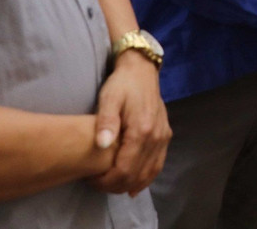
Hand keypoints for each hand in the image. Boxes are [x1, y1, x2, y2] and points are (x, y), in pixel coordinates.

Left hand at [88, 52, 170, 194]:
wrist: (142, 70)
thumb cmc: (122, 85)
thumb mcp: (109, 98)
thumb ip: (106, 122)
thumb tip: (101, 145)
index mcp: (141, 130)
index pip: (124, 169)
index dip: (107, 181)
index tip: (91, 180)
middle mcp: (156, 137)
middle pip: (136, 175)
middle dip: (115, 185)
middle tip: (96, 184)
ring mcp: (163, 138)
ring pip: (149, 173)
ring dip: (130, 184)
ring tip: (111, 185)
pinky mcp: (165, 136)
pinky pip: (157, 165)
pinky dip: (146, 178)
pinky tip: (133, 186)